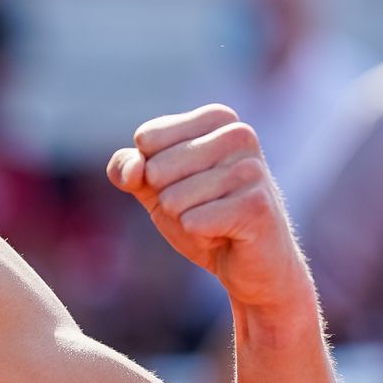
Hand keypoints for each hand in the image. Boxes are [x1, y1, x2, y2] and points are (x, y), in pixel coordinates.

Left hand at [107, 104, 309, 316]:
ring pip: (172, 199)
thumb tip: (134, 169)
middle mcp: (239, 134)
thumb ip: (126, 170)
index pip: (146, 139)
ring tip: (215, 221)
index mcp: (218, 118)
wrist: (251, 264)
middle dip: (167, 200)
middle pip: (156, 169)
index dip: (151, 174)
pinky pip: (192, 223)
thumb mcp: (153, 188)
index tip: (186, 184)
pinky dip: (199, 238)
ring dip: (185, 221)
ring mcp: (251, 169)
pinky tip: (225, 235)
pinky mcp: (256, 206)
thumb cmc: (202, 216)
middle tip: (202, 207)